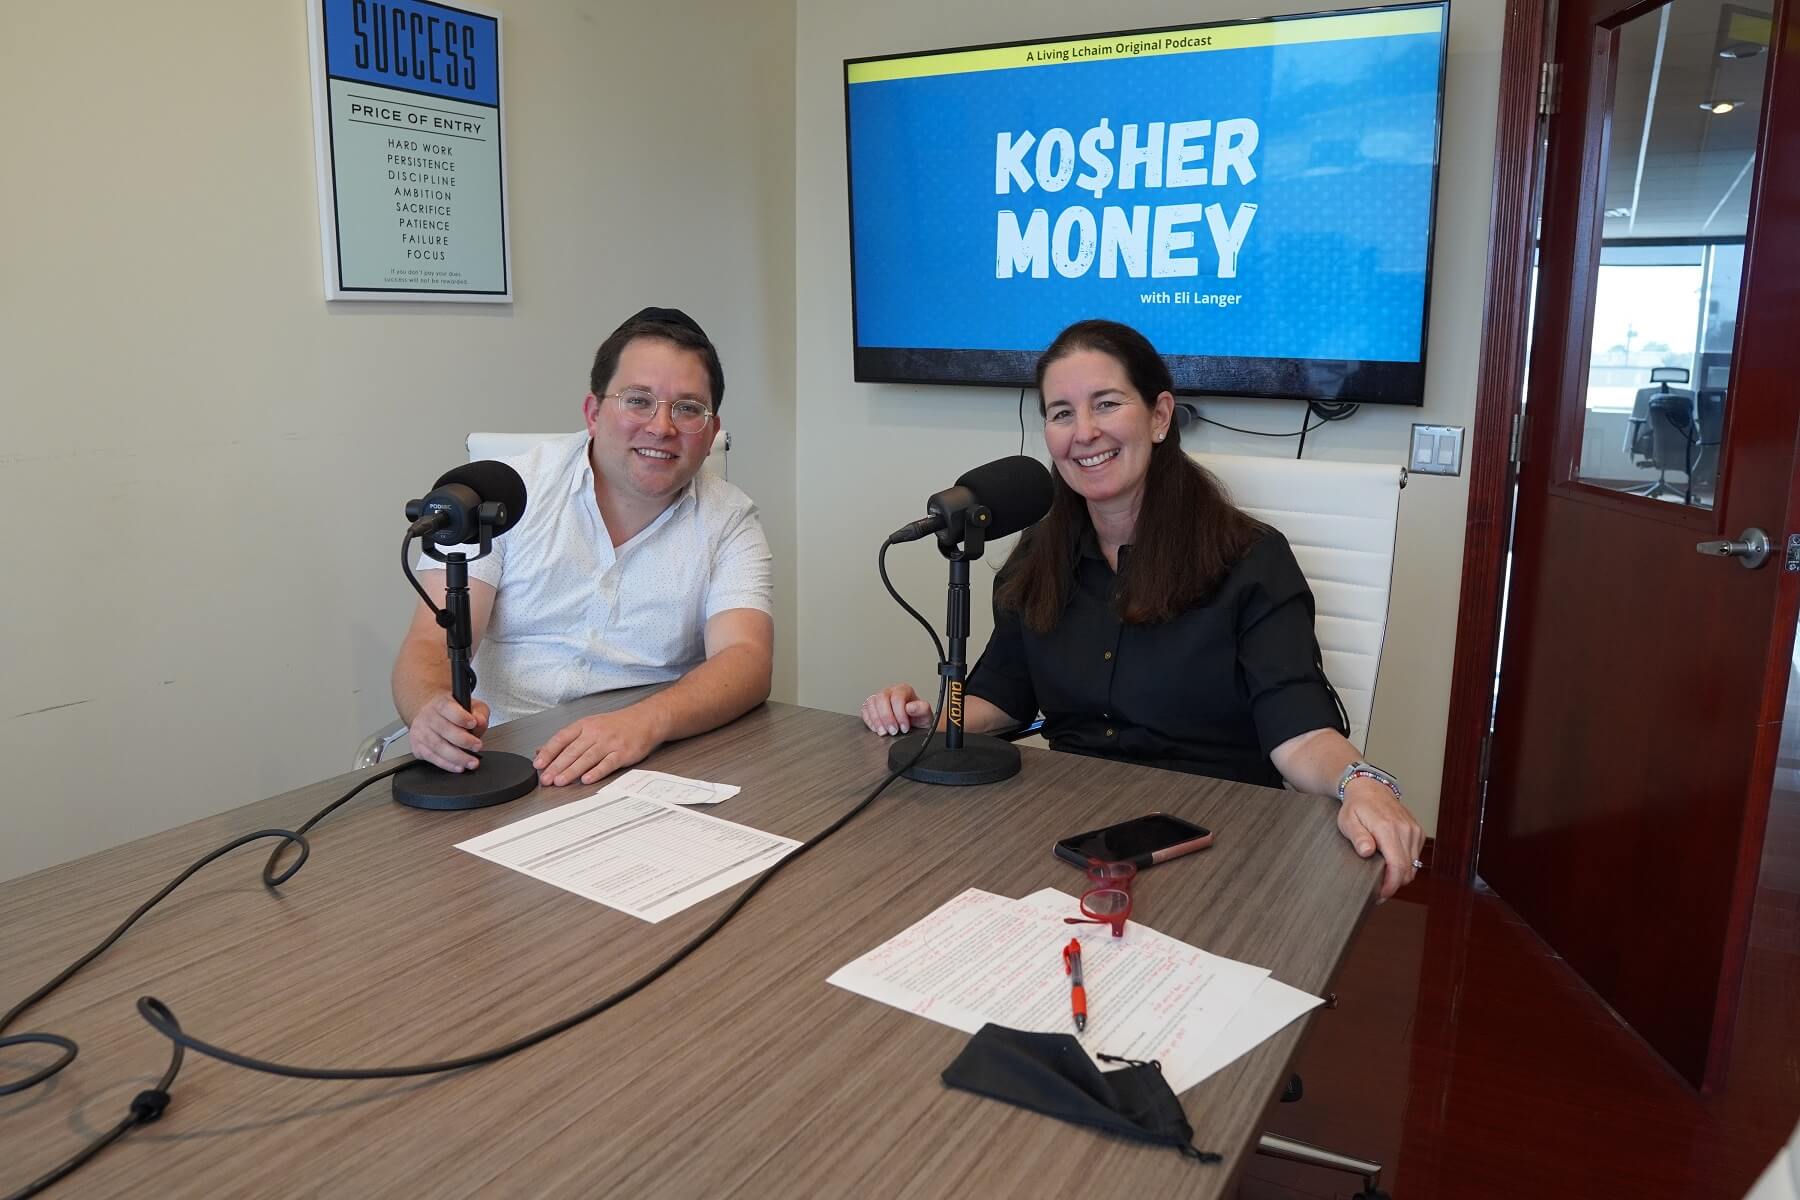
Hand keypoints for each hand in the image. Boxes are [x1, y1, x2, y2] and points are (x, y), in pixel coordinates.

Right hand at [407, 694, 490, 772]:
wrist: (431, 717)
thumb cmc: (453, 713)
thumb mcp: (470, 706)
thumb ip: (479, 712)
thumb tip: (480, 721)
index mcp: (440, 703)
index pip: (447, 708)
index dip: (460, 717)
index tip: (473, 724)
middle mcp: (428, 716)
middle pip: (443, 729)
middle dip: (463, 740)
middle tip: (477, 746)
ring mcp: (421, 732)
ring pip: (437, 746)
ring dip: (457, 757)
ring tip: (471, 762)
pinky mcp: (417, 747)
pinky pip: (432, 758)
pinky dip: (447, 764)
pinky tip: (459, 766)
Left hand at [533, 708, 660, 786]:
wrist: (645, 720)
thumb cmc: (616, 724)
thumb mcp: (589, 725)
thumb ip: (566, 739)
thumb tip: (541, 751)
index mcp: (585, 725)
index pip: (562, 738)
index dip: (549, 752)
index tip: (538, 764)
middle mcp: (596, 733)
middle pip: (572, 751)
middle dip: (557, 766)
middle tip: (546, 779)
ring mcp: (610, 743)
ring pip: (587, 758)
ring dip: (572, 771)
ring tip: (560, 781)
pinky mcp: (623, 753)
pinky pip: (608, 764)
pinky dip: (596, 772)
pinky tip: (586, 779)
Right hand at [860, 683, 932, 735]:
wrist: (915, 725)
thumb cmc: (919, 718)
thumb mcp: (925, 715)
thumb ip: (922, 709)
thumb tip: (910, 707)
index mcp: (903, 690)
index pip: (897, 698)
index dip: (900, 714)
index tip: (904, 727)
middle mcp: (890, 691)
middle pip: (881, 698)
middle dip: (887, 717)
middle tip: (893, 731)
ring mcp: (879, 698)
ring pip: (871, 703)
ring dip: (877, 720)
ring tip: (884, 732)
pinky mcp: (871, 707)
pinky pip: (865, 710)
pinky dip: (869, 721)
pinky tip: (877, 729)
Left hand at [1337, 778, 1424, 900]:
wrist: (1370, 788)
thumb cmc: (1356, 807)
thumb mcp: (1348, 821)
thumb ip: (1358, 837)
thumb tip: (1367, 852)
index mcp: (1388, 829)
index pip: (1397, 866)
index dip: (1390, 886)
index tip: (1380, 895)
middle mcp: (1406, 830)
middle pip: (1408, 870)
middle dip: (1394, 885)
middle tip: (1378, 892)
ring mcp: (1414, 830)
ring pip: (1414, 866)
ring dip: (1400, 876)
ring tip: (1383, 878)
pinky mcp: (1418, 832)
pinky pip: (1416, 857)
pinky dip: (1406, 865)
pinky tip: (1391, 864)